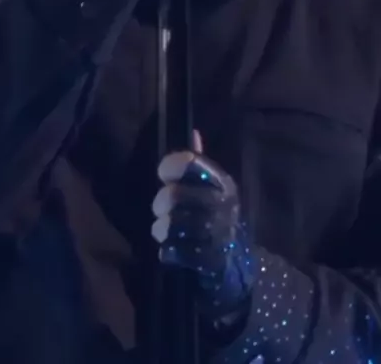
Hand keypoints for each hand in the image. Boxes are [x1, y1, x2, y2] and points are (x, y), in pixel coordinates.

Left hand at [151, 131, 255, 327]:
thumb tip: (193, 133)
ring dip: (161, 229)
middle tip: (159, 210)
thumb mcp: (214, 189)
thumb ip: (200, 164)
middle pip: (174, 195)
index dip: (170, 166)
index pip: (191, 162)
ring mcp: (219, 233)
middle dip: (159, 203)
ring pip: (172, 224)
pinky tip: (169, 251)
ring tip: (162, 231)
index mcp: (223, 183)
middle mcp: (223, 204)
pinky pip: (175, 252)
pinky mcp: (212, 261)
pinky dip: (167, 252)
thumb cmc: (218, 220)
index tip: (163, 176)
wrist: (240, 267)